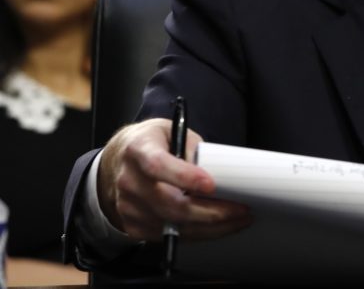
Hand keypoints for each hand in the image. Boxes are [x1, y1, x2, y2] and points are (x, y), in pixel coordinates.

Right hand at [97, 118, 249, 240]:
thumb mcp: (173, 131)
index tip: (211, 185)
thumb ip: (193, 149)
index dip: (184, 177)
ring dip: (210, 227)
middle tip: (240, 210)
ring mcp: (128, 207)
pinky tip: (217, 227)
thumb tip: (217, 174)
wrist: (120, 162)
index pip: (158, 166)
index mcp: (138, 150)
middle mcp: (129, 181)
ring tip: (237, 220)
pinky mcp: (134, 225)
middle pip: (169, 204)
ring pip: (172, 225)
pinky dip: (197, 234)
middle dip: (209, 212)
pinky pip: (169, 236)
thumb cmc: (153, 143)